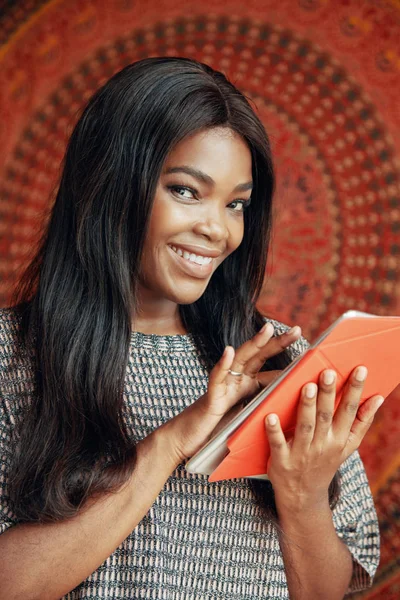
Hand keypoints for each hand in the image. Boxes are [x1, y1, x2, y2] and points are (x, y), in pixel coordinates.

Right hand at [163, 323, 301, 461]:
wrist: (189, 441)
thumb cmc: (219, 431)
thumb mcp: (249, 418)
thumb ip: (264, 408)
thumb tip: (290, 405)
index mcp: (248, 386)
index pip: (271, 369)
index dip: (289, 361)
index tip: (310, 351)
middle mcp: (236, 381)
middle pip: (259, 356)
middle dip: (277, 342)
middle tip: (298, 330)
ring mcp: (223, 385)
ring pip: (239, 359)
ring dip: (253, 343)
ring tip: (267, 329)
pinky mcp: (210, 396)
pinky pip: (216, 377)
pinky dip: (222, 364)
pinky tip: (229, 352)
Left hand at [264, 366, 384, 511]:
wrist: (304, 497)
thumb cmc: (325, 463)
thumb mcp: (348, 446)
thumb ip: (362, 422)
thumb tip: (378, 398)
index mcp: (339, 439)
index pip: (349, 410)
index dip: (355, 390)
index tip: (360, 370)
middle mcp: (323, 445)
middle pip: (326, 415)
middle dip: (328, 394)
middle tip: (328, 372)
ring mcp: (302, 453)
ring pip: (305, 426)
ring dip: (306, 406)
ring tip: (307, 386)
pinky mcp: (282, 461)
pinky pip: (277, 444)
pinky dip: (274, 431)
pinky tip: (270, 416)